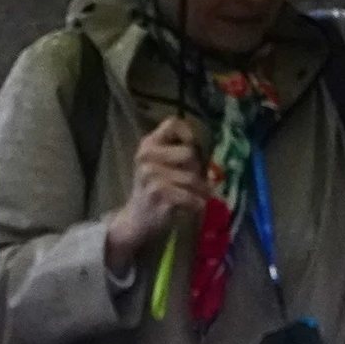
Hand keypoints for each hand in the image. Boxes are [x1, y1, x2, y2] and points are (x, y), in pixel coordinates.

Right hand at [104, 118, 208, 275]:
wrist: (137, 220)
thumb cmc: (156, 190)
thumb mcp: (161, 165)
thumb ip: (178, 152)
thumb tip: (207, 148)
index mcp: (148, 144)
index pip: (173, 123)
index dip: (189, 135)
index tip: (192, 150)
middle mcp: (146, 156)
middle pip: (190, 152)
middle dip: (198, 169)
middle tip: (194, 182)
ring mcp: (151, 175)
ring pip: (193, 178)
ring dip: (201, 191)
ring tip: (197, 196)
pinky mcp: (159, 194)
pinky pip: (192, 196)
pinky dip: (198, 204)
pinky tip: (193, 207)